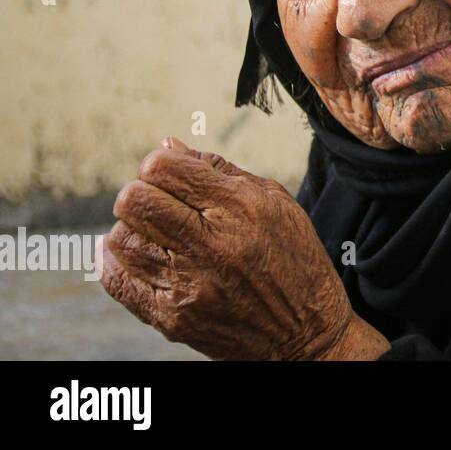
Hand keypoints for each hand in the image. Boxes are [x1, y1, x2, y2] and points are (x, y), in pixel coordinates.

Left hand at [101, 136, 389, 359]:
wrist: (306, 332)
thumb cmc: (294, 259)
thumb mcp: (276, 203)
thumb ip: (220, 172)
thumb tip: (167, 146)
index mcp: (242, 208)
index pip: (163, 167)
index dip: (160, 164)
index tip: (172, 176)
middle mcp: (212, 245)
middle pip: (134, 199)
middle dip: (142, 193)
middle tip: (161, 203)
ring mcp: (188, 285)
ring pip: (120, 238)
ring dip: (133, 229)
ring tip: (156, 234)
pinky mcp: (171, 318)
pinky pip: (116, 279)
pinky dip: (116, 261)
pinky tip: (137, 254)